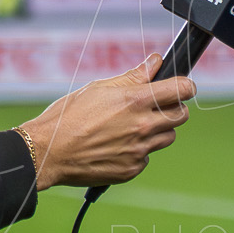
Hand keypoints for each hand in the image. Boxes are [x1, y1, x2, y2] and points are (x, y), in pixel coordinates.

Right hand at [15, 53, 195, 189]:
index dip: (185, 85)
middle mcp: (142, 126)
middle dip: (173, 108)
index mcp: (135, 101)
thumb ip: (132, 77)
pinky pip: (146, 157)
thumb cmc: (68, 116)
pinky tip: (116, 145)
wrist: (48, 153)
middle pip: (181, 116)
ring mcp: (139, 151)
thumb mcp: (98, 88)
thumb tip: (155, 63)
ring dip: (157, 130)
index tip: (182, 86)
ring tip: (130, 127)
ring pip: (167, 137)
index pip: (182, 90)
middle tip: (155, 107)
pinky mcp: (132, 169)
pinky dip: (138, 151)